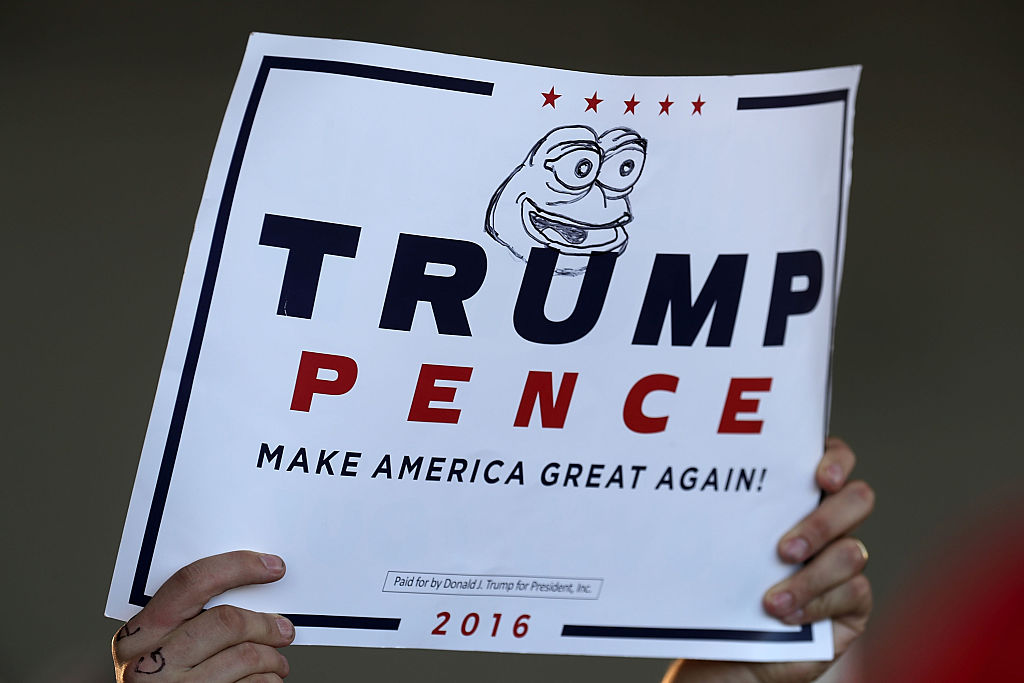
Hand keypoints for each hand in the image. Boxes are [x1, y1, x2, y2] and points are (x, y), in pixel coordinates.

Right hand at [112, 550, 294, 681]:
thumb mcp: (160, 651)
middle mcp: (149, 664)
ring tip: (277, 663)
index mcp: (138, 636)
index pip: (191, 583)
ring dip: (272, 658)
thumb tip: (249, 594)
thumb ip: (189, 624)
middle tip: (284, 630)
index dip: (238, 567)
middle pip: (227, 621)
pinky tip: (266, 680)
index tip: (273, 566)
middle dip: (264, 623)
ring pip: (245, 655)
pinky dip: (268, 681)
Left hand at [664, 437, 873, 682]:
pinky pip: (851, 593)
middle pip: (858, 499)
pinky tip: (786, 615)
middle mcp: (831, 522)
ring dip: (810, 576)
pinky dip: (814, 604)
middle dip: (823, 522)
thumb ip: (737, 514)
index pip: (835, 457)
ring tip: (773, 598)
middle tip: (784, 549)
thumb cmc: (727, 588)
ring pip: (851, 552)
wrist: (732, 649)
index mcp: (801, 496)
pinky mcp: (854, 602)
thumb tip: (713, 483)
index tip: (821, 477)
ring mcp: (846, 561)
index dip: (837, 459)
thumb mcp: (726, 545)